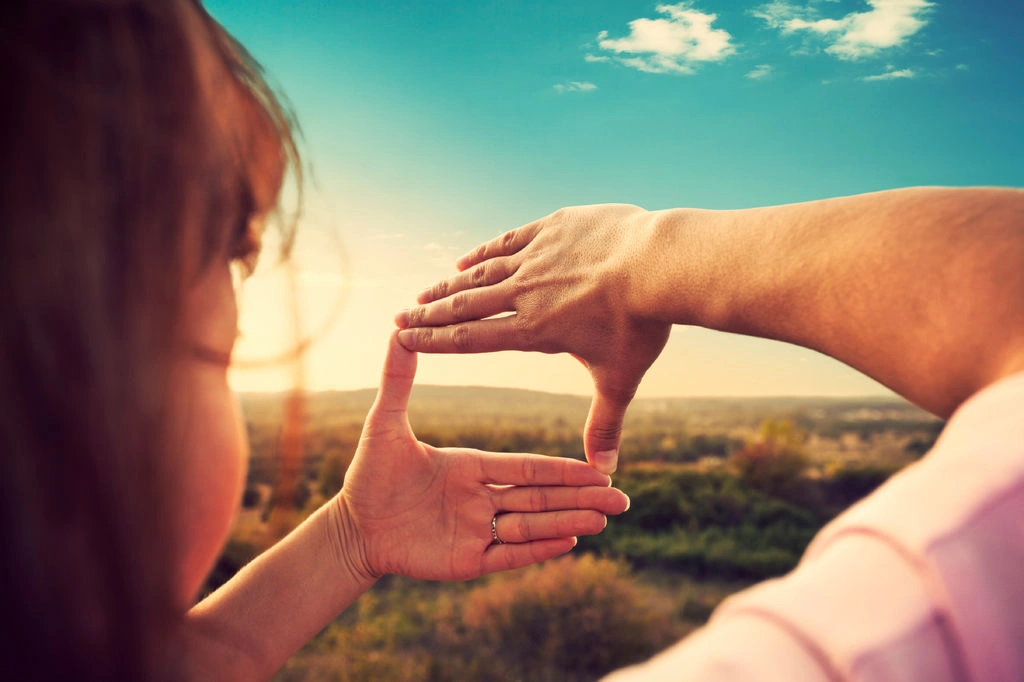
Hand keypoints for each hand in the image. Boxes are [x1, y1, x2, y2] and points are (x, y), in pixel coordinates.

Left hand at [339, 331, 629, 580]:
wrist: (351, 527)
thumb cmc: (368, 475)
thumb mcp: (385, 424)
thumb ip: (398, 381)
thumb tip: (398, 332)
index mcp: (472, 468)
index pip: (526, 468)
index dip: (562, 469)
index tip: (596, 467)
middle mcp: (482, 499)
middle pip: (541, 497)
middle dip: (581, 498)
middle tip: (621, 499)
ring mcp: (477, 531)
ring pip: (532, 526)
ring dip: (568, 522)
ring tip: (605, 520)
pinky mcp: (467, 561)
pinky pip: (509, 555)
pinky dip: (539, 549)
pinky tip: (570, 542)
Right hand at [394, 204, 670, 473]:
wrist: (660, 263)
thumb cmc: (640, 325)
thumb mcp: (620, 378)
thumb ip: (606, 422)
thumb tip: (606, 472)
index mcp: (534, 330)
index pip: (471, 339)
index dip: (433, 341)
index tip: (403, 340)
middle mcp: (526, 292)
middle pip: (465, 305)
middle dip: (430, 313)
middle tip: (401, 316)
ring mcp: (538, 257)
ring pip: (482, 272)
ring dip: (450, 283)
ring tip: (426, 292)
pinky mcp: (553, 228)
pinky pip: (509, 241)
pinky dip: (484, 252)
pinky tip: (465, 258)